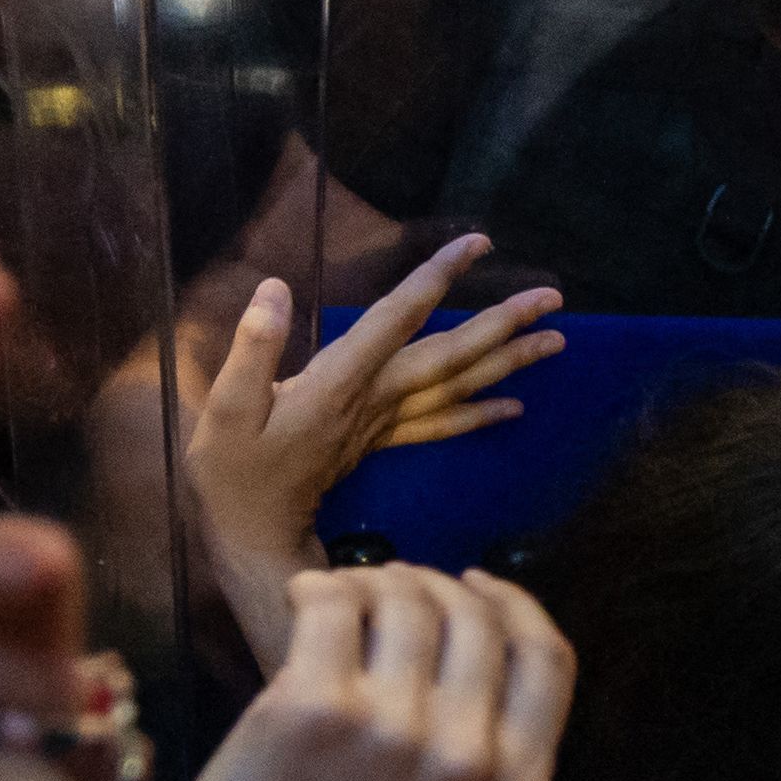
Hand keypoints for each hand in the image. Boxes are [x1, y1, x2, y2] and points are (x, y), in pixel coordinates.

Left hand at [143, 566, 570, 780]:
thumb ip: (484, 765)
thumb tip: (469, 652)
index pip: (548, 657)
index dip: (512, 603)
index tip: (475, 584)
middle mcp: (467, 757)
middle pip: (473, 616)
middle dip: (428, 585)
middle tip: (382, 588)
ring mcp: (393, 727)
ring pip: (403, 597)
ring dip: (368, 582)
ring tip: (334, 601)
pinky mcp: (314, 706)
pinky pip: (332, 603)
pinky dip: (316, 588)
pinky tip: (301, 602)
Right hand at [182, 233, 564, 654]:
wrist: (252, 536)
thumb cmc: (232, 471)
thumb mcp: (224, 409)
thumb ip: (253, 348)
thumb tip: (274, 288)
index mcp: (339, 383)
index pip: (398, 318)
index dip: (436, 278)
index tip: (474, 244)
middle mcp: (374, 402)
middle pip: (449, 356)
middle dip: (502, 323)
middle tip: (551, 296)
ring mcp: (382, 425)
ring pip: (456, 388)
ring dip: (508, 362)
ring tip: (555, 338)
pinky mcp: (381, 442)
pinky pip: (441, 426)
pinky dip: (481, 413)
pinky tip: (517, 405)